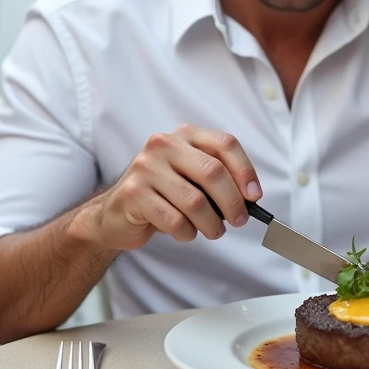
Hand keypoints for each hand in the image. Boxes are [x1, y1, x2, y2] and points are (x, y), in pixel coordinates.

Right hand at [86, 125, 261, 251]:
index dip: (245, 170)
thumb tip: (249, 198)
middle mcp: (164, 145)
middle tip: (239, 221)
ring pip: (195, 201)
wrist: (114, 214)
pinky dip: (187, 233)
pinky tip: (184, 232)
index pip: (225, 144)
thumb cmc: (161, 196)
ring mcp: (145, 168)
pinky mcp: (133, 193)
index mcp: (184, 135)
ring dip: (211, 224)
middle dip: (233, 202)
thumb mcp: (190, 177)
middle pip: (213, 172)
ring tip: (212, 231)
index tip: (254, 196)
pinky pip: (175, 220)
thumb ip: (216, 179)